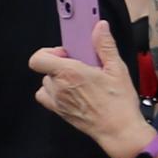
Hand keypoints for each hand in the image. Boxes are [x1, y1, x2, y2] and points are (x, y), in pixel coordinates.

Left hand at [25, 39, 152, 157]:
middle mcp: (59, 87)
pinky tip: (71, 93)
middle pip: (46, 68)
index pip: (38, 58)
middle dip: (61, 64)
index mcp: (70, 73)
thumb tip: (100, 26)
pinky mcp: (59, 112)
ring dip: (58, 79)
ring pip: (46, 83)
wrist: (119, 131)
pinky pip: (46, 97)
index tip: (67, 53)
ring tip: (79, 81)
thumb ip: (105, 46)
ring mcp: (57, 101)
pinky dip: (53, 93)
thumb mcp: (117, 69)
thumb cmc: (119, 102)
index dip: (49, 52)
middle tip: (80, 67)